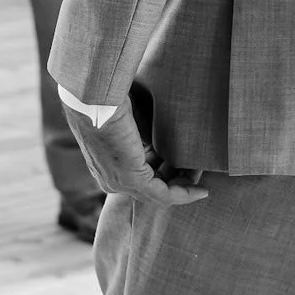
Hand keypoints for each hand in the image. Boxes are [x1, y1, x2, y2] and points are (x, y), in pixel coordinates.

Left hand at [63, 103, 207, 207]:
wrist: (94, 99)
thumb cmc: (108, 101)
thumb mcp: (128, 119)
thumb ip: (143, 133)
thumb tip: (162, 134)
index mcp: (105, 166)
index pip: (139, 178)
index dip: (163, 174)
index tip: (183, 169)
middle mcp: (111, 180)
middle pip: (151, 188)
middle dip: (177, 181)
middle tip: (197, 171)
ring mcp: (120, 182)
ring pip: (159, 193)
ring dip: (183, 186)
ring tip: (201, 175)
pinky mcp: (131, 179)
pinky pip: (163, 196)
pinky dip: (183, 194)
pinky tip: (201, 190)